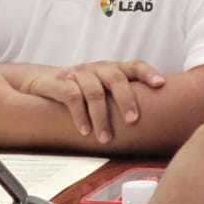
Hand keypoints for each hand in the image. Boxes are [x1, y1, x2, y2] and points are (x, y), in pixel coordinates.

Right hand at [22, 60, 164, 144]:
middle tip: (133, 121)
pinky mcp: (61, 82)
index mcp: (113, 69)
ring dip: (101, 117)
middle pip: (115, 78)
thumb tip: (156, 121)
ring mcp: (79, 74)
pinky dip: (80, 116)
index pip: (134, 65)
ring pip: (94, 92)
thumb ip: (124, 97)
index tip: (160, 84)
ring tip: (105, 138)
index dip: (148, 73)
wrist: (43, 81)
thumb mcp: (104, 88)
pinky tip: (84, 131)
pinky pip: (72, 97)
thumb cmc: (82, 89)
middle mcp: (98, 68)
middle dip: (126, 100)